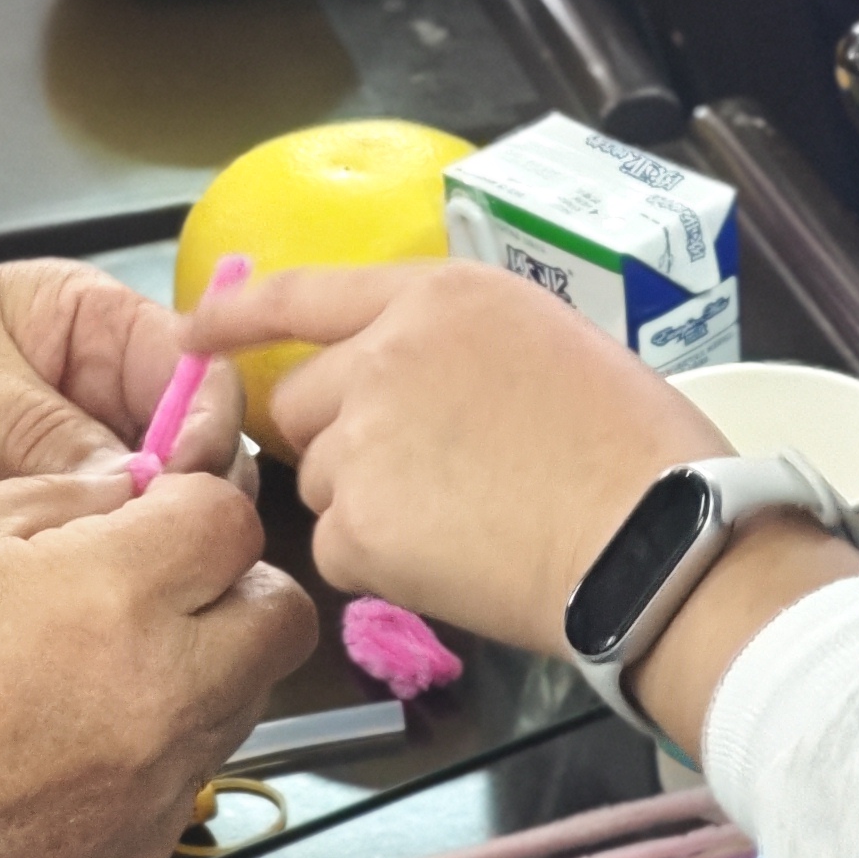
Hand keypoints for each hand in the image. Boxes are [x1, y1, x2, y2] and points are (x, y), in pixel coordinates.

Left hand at [0, 260, 248, 589]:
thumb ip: (37, 427)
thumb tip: (132, 486)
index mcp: (90, 326)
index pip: (190, 364)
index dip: (201, 418)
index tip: (185, 475)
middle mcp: (102, 400)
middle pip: (193, 447)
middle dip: (187, 492)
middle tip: (158, 539)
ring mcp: (80, 476)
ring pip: (157, 516)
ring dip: (147, 546)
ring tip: (123, 579)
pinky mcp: (52, 543)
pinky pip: (103, 565)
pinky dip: (103, 585)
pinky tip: (92, 605)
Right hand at [0, 471, 315, 857]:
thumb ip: (57, 500)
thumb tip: (132, 489)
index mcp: (115, 592)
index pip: (231, 516)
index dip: (190, 502)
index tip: (149, 511)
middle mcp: (165, 687)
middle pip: (280, 611)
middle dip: (235, 581)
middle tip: (164, 578)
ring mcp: (163, 774)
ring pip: (250, 692)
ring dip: (211, 658)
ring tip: (115, 654)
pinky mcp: (147, 839)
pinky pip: (197, 765)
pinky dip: (168, 736)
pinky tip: (86, 727)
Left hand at [198, 261, 715, 653]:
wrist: (659, 541)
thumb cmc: (639, 449)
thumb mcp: (550, 344)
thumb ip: (458, 349)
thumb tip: (422, 386)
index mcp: (440, 297)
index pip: (303, 291)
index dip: (239, 313)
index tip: (199, 328)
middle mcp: (385, 354)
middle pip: (301, 404)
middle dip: (339, 442)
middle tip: (423, 481)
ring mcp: (363, 439)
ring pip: (320, 482)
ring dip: (366, 506)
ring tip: (463, 524)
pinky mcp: (358, 524)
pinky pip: (339, 550)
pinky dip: (382, 566)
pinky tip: (455, 565)